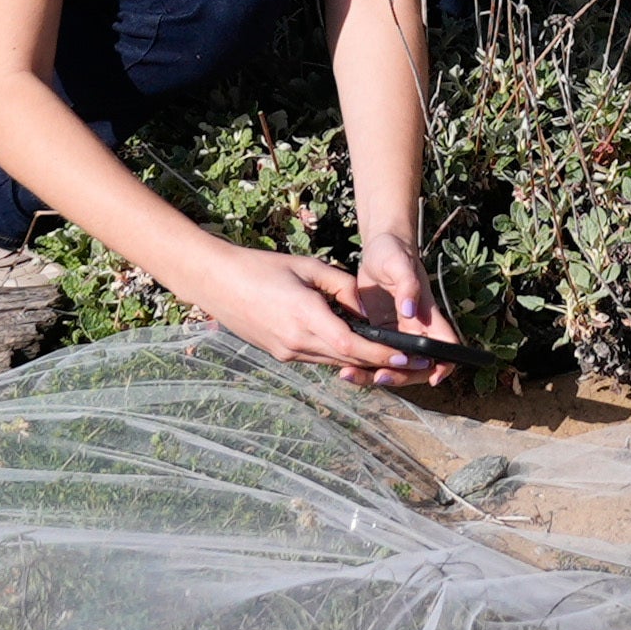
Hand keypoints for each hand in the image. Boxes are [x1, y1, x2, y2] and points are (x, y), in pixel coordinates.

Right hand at [164, 235, 407, 381]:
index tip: (409, 355)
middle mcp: (296, 342)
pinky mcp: (279, 354)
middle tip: (413, 360)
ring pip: (334, 362)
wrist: (217, 283)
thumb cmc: (262, 267)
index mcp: (305, 317)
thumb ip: (343, 287)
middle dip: (382, 361)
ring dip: (361, 360)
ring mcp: (286, 352)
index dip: (383, 354)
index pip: (353, 345)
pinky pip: (317, 358)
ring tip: (392, 355)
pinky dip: (338, 354)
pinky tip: (354, 346)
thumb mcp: (309, 267)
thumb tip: (368, 309)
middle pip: (348, 359)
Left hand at [352, 238, 461, 389]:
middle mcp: (416, 329)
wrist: (378, 248)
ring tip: (349, 374)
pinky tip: (343, 365)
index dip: (445, 365)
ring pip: (394, 365)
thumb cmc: (393, 252)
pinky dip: (362, 365)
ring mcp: (397, 333)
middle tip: (377, 377)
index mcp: (427, 315)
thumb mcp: (399, 264)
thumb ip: (408, 286)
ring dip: (375, 375)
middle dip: (400, 376)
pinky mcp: (379, 333)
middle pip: (417, 365)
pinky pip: (375, 356)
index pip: (447, 346)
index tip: (430, 376)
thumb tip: (410, 311)